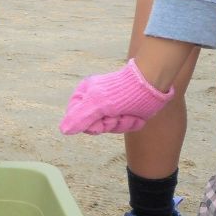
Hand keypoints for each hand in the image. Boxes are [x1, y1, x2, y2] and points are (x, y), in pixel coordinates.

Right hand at [59, 59, 174, 134]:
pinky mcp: (125, 112)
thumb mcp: (97, 104)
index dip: (91, 124)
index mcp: (84, 95)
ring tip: (129, 113)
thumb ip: (79, 118)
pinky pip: (123, 127)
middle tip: (117, 114)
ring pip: (110, 129)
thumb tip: (63, 130)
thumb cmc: (123, 91)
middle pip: (95, 127)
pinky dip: (131, 123)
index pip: (78, 120)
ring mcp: (110, 108)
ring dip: (123, 124)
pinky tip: (136, 115)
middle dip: (109, 124)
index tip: (101, 118)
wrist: (152, 84)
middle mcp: (95, 101)